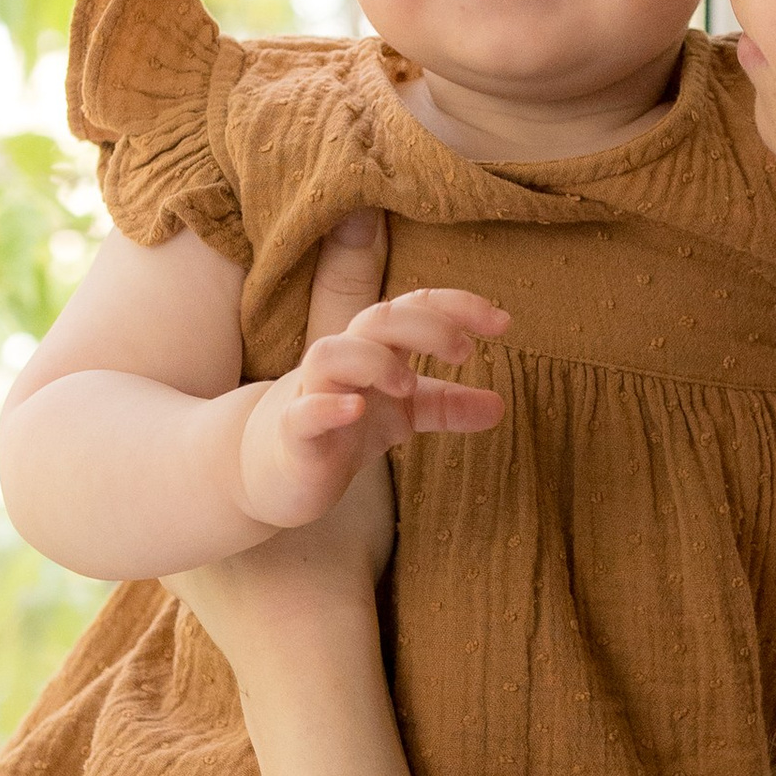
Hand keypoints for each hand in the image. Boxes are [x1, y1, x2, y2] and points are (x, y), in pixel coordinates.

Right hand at [230, 211, 507, 532]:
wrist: (271, 468)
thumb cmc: (340, 424)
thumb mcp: (402, 415)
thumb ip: (446, 407)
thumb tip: (500, 406)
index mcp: (375, 348)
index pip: (415, 307)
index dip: (457, 307)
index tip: (504, 323)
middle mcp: (344, 360)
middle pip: (379, 319)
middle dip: (424, 326)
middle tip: (464, 351)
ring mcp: (314, 392)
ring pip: (333, 353)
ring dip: (374, 360)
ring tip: (410, 385)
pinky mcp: (293, 432)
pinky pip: (305, 411)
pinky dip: (329, 406)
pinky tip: (357, 410)